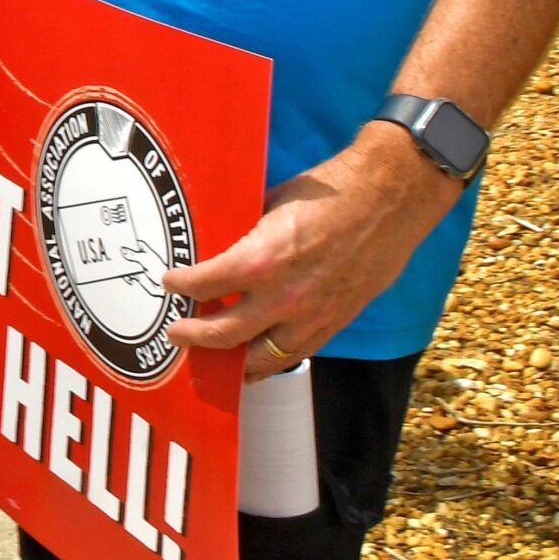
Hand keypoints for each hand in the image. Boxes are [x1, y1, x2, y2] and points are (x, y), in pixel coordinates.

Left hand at [162, 123, 464, 379]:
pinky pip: (294, 355)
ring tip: (208, 359)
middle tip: (176, 332)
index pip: (204, 283)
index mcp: (260, 259)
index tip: (170, 281)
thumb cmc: (330, 193)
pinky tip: (253, 367)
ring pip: (259, 357)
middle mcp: (282, 297)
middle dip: (193, 335)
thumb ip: (248, 233)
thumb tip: (223, 244)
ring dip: (229, 361)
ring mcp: (310, 316)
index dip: (181, 284)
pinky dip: (269, 364)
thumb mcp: (272, 205)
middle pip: (223, 332)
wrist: (388, 199)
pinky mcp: (334, 323)